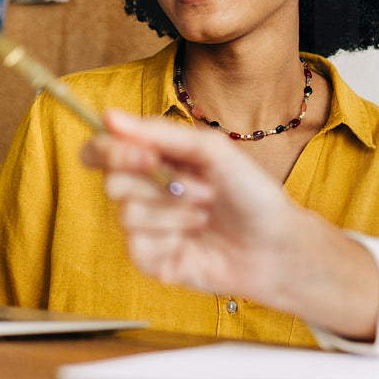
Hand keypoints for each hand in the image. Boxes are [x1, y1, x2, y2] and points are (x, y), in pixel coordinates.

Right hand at [82, 110, 378, 338]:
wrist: (277, 243)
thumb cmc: (249, 193)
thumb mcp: (210, 151)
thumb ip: (158, 132)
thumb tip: (108, 116)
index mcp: (152, 159)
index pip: (101, 150)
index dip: (110, 150)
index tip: (146, 156)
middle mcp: (143, 192)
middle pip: (111, 183)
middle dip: (159, 183)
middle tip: (202, 187)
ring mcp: (145, 229)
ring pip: (127, 215)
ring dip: (175, 212)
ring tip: (206, 213)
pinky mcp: (150, 261)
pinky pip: (137, 247)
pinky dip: (172, 238)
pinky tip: (196, 239)